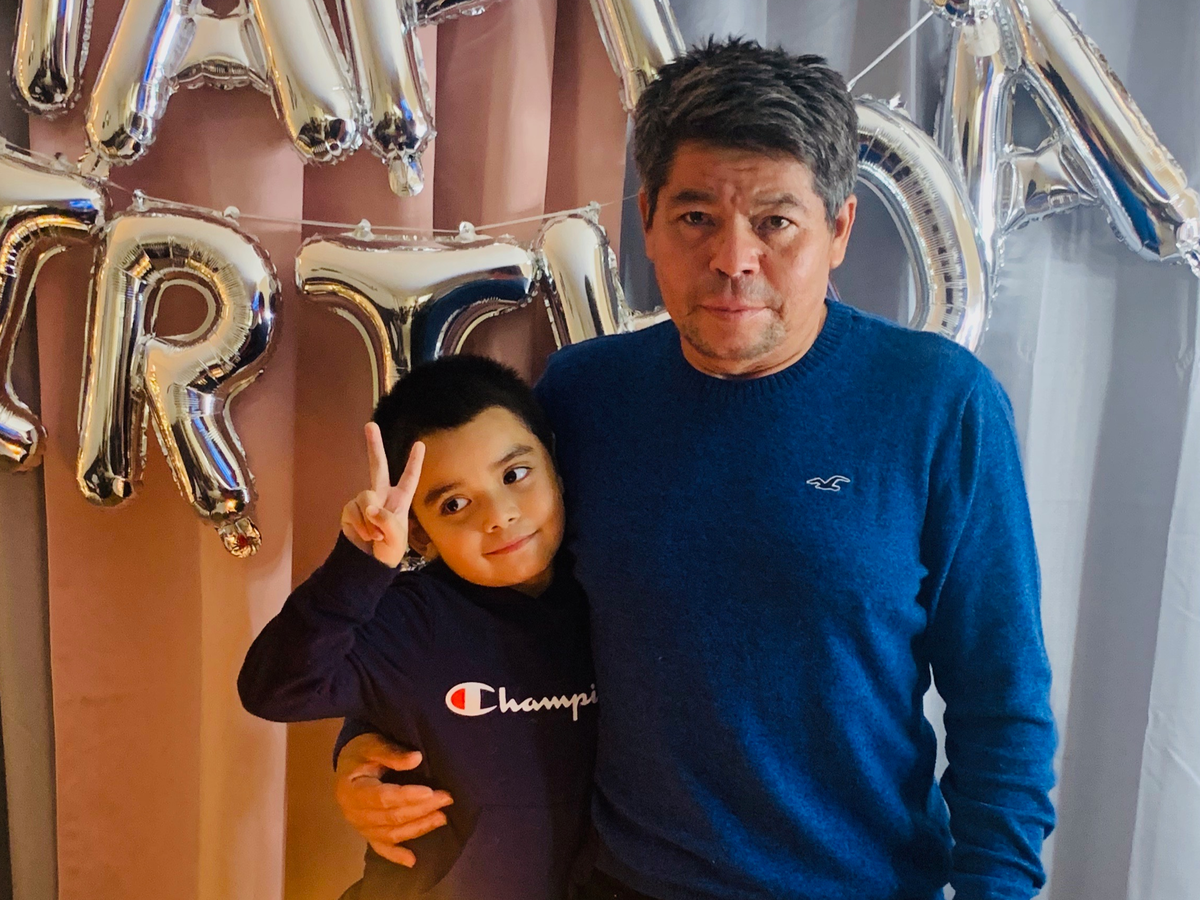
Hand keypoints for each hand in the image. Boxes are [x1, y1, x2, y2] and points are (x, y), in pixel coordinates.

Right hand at [334, 732, 453, 867]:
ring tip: (442, 818)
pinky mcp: (367, 833)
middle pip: (391, 817)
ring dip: (418, 827)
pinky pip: (381, 848)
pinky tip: (412, 861)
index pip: (383, 798)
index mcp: (351, 790)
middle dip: (421, 809)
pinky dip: (396, 856)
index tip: (430, 791)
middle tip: (446, 798)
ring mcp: (359, 827)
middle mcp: (353, 813)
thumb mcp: (372, 744)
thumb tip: (416, 759)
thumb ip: (392, 753)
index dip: (407, 796)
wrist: (348, 764)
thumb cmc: (361, 752)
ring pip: (391, 833)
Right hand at [341, 423, 424, 568]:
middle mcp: (381, 495)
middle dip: (373, 445)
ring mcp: (364, 501)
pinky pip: (353, 511)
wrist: (368, 564)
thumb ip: (387, 521)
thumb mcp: (396, 538)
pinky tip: (365, 536)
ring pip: (365, 497)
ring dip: (371, 521)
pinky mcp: (350, 510)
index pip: (409, 478)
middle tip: (370, 425)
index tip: (420, 444)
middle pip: (377, 466)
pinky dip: (360, 526)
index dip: (414, 462)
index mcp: (400, 500)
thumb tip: (371, 508)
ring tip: (376, 536)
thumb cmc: (389, 550)